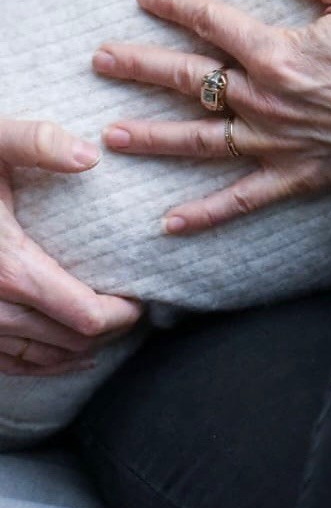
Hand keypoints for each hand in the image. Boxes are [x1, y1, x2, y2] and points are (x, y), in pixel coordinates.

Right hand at [0, 121, 142, 375]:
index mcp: (7, 266)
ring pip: (40, 359)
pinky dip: (44, 364)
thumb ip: (37, 142)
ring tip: (110, 329)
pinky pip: (8, 365)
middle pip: (69, 340)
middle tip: (132, 309)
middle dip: (108, 330)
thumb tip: (90, 156)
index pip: (84, 315)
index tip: (140, 297)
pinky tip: (68, 355)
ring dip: (79, 348)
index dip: (122, 313)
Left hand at [93, 0, 330, 234]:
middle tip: (101, 59)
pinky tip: (169, 224)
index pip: (210, 22)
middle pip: (189, 80)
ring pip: (201, 140)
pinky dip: (205, 214)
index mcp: (280, 52)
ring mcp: (279, 144)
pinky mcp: (298, 176)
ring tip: (111, 134)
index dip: (174, 4)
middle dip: (139, 67)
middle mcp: (268, 101)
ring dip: (153, 137)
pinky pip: (242, 199)